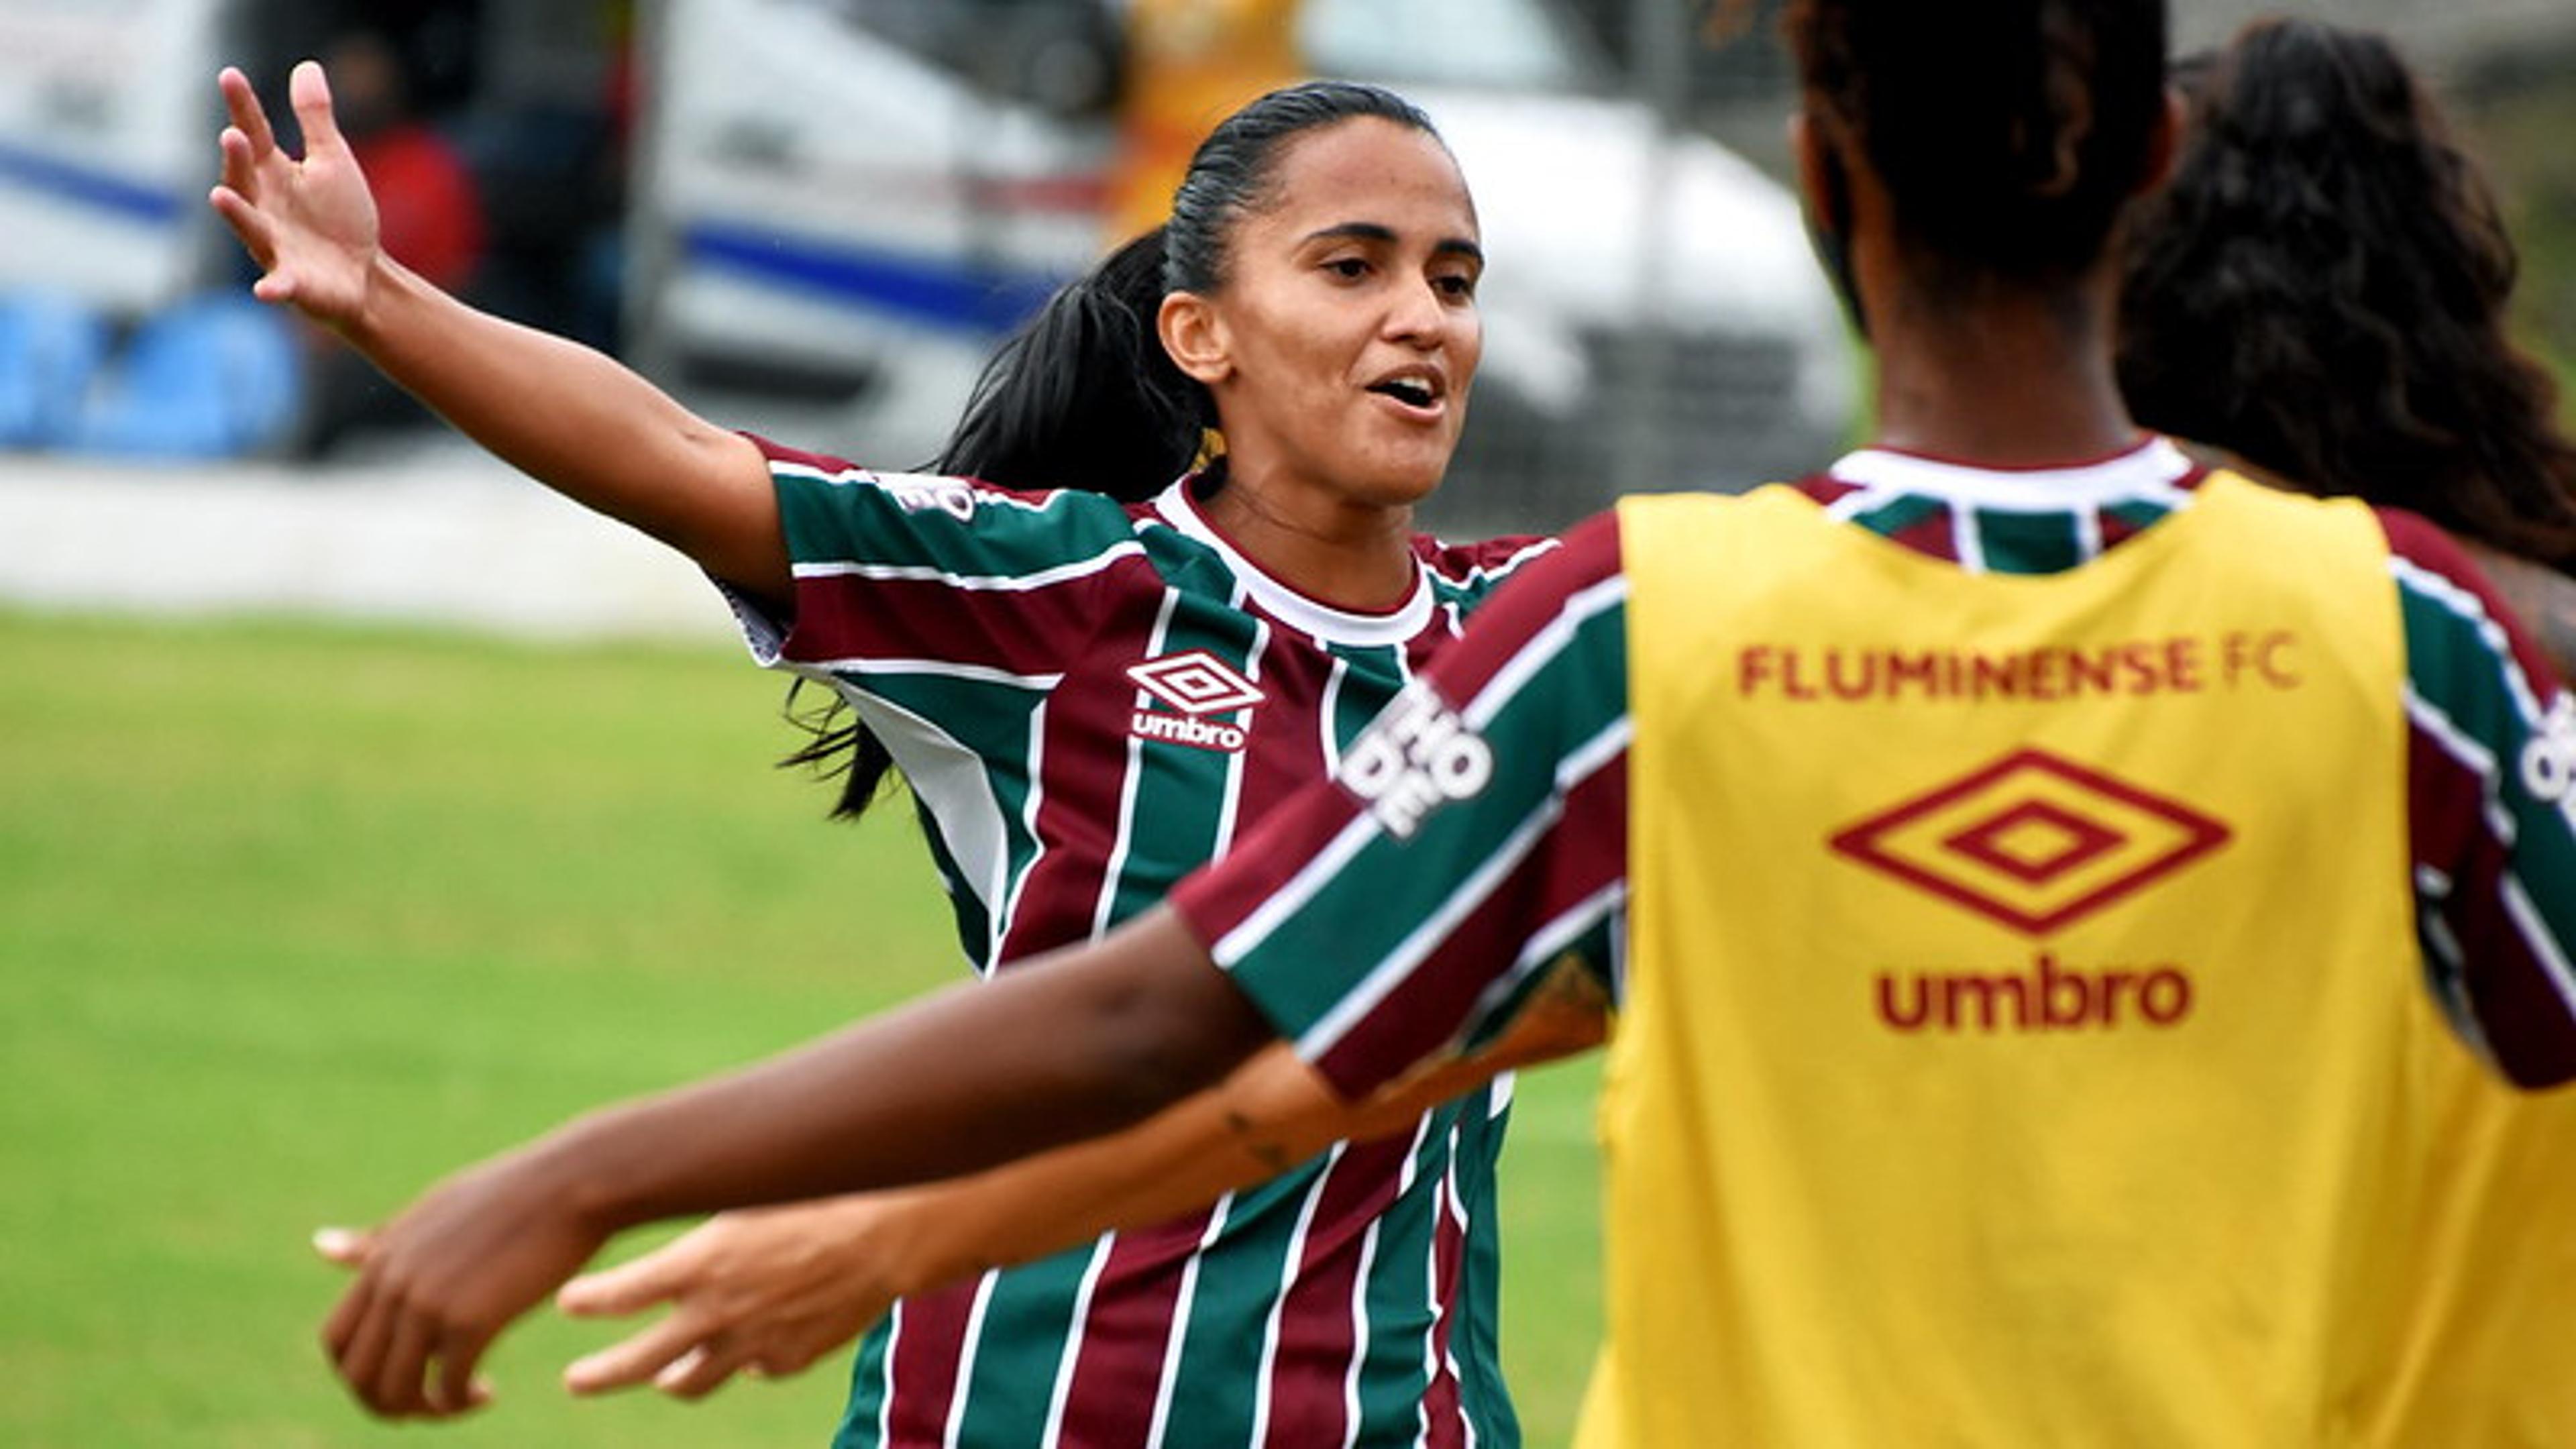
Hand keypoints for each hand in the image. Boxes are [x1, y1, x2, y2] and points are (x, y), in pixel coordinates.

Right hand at [209, 62, 383, 327]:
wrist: (363, 275)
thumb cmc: (340, 217)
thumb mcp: (331, 161)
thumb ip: (315, 119)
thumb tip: (306, 66)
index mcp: (273, 174)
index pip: (254, 134)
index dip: (241, 107)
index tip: (229, 75)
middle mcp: (264, 207)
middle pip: (243, 179)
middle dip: (237, 161)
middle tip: (233, 135)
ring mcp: (274, 246)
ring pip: (249, 228)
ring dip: (236, 213)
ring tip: (220, 196)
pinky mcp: (294, 283)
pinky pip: (280, 284)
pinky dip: (274, 287)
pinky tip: (266, 289)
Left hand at [314, 1147, 614, 1418]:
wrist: (575, 1181)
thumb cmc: (516, 1193)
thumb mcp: (434, 1211)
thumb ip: (381, 1241)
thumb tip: (320, 1244)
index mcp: (384, 1257)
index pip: (336, 1340)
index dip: (362, 1373)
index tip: (406, 1376)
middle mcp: (394, 1281)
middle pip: (357, 1375)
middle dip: (386, 1404)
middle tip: (431, 1405)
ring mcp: (428, 1301)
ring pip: (395, 1390)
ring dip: (424, 1411)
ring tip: (463, 1400)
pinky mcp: (470, 1320)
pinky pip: (446, 1388)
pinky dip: (460, 1402)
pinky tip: (488, 1392)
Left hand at [555, 1197, 921, 1398]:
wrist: (887, 1236)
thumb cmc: (816, 1198)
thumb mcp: (747, 1202)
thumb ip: (706, 1237)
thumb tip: (672, 1253)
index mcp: (698, 1263)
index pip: (617, 1294)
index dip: (587, 1300)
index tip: (569, 1300)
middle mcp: (714, 1312)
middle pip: (635, 1362)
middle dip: (599, 1375)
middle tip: (576, 1381)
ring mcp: (749, 1345)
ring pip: (689, 1382)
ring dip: (670, 1379)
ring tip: (661, 1377)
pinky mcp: (786, 1361)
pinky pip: (752, 1368)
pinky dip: (746, 1357)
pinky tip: (755, 1340)